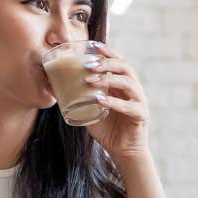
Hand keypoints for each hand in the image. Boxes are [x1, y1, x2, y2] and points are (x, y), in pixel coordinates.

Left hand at [83, 43, 150, 168]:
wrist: (123, 151)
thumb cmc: (107, 130)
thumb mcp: (91, 111)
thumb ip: (80, 99)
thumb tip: (57, 89)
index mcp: (123, 85)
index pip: (119, 61)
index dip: (109, 52)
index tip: (94, 46)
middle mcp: (133, 89)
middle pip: (124, 67)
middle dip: (106, 63)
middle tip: (88, 65)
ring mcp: (139, 101)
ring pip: (128, 83)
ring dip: (108, 79)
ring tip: (90, 81)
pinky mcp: (140, 116)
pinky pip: (129, 106)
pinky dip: (114, 102)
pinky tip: (100, 100)